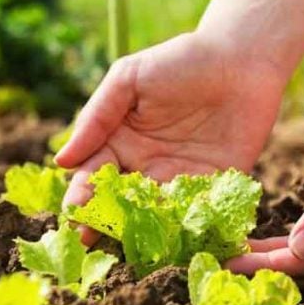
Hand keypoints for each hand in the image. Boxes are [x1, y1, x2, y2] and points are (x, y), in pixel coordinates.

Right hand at [54, 30, 286, 244]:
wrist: (241, 59)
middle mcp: (146, 166)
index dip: (83, 193)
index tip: (74, 212)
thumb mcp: (129, 79)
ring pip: (154, 213)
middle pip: (120, 202)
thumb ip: (97, 117)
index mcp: (119, 142)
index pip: (94, 175)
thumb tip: (62, 161)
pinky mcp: (216, 186)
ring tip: (129, 245)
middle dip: (105, 222)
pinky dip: (185, 225)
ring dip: (142, 230)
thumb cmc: (179, 61)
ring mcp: (180, 179)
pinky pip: (196, 212)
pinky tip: (174, 237)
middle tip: (91, 240)